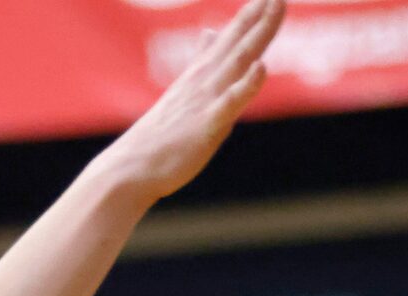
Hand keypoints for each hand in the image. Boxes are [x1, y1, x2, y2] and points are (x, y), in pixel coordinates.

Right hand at [102, 0, 284, 201]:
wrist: (132, 168)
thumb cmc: (160, 136)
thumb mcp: (185, 89)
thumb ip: (202, 60)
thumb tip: (210, 32)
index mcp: (201, 74)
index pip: (232, 37)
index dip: (252, 15)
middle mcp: (204, 80)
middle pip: (239, 42)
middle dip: (261, 16)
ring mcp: (206, 100)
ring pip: (238, 62)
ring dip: (258, 35)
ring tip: (275, 9)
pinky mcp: (207, 125)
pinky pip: (230, 102)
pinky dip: (246, 84)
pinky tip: (261, 67)